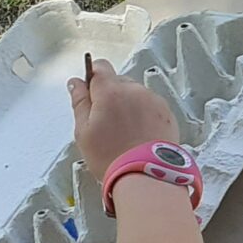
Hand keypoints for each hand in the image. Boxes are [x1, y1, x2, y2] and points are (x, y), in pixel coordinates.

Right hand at [68, 62, 180, 180]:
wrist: (145, 175)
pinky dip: (144, 115)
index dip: (92, 78)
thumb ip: (79, 101)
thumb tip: (76, 84)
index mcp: (111, 92)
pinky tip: (138, 135)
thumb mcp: (83, 131)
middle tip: (105, 122)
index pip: (100, 67)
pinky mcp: (167, 113)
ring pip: (135, 94)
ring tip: (123, 133)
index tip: (90, 92)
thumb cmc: (112, 156)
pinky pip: (151, 106)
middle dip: (110, 95)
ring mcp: (153, 101)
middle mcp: (135, 91)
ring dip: (128, 105)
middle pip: (118, 81)